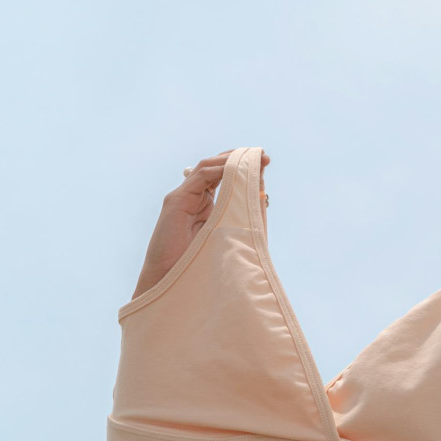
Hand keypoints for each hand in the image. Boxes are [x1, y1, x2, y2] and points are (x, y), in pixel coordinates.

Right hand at [132, 148, 270, 299]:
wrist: (174, 283)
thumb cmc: (202, 266)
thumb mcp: (229, 234)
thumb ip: (242, 214)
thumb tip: (262, 192)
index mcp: (207, 207)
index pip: (225, 178)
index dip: (245, 168)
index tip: (267, 163)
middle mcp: (194, 198)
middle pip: (217, 168)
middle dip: (241, 159)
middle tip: (264, 157)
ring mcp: (183, 198)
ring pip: (208, 168)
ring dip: (232, 160)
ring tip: (253, 159)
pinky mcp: (176, 201)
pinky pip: (199, 176)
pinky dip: (218, 169)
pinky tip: (236, 168)